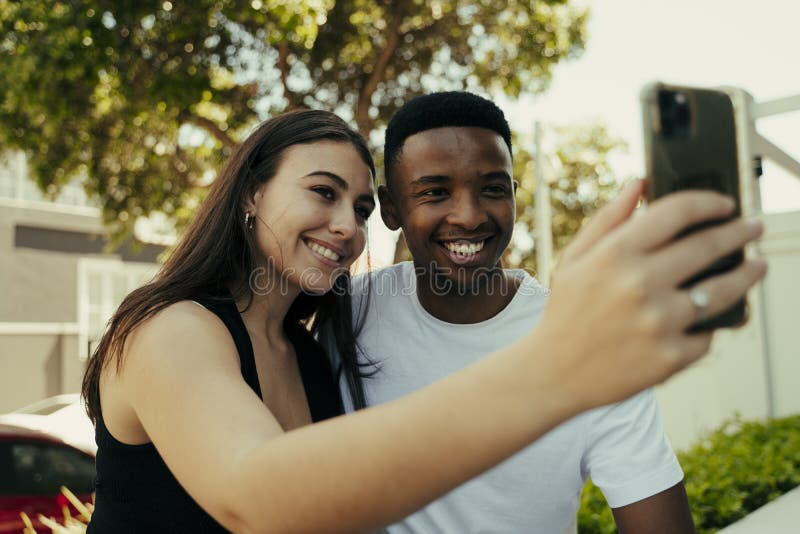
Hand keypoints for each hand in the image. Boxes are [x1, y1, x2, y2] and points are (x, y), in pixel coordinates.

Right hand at [533, 179, 766, 409]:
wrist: (554, 372)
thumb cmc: (566, 311)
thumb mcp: (575, 258)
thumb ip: (608, 219)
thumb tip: (639, 183)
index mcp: (615, 254)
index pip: (677, 211)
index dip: (708, 202)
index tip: (724, 204)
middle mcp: (639, 284)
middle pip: (708, 246)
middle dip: (739, 233)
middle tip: (753, 228)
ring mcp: (658, 322)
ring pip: (722, 291)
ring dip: (747, 275)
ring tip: (756, 267)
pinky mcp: (670, 357)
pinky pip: (706, 334)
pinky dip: (707, 325)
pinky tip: (705, 319)